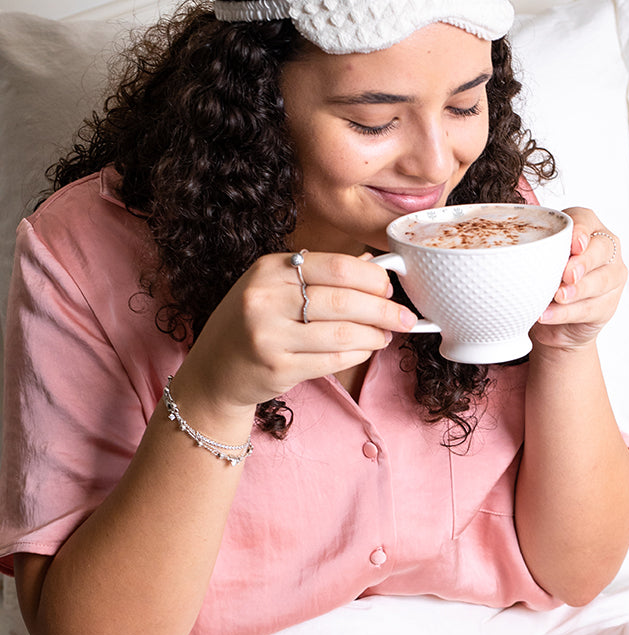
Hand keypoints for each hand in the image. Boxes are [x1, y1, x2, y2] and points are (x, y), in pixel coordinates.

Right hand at [181, 250, 418, 416]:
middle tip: (405, 318)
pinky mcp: (277, 368)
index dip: (372, 279)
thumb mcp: (276, 287)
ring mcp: (269, 335)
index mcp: (270, 269)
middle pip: (344, 301)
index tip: (389, 289)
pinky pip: (332, 361)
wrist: (215, 368)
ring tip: (385, 336)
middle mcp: (266, 299)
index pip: (336, 267)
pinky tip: (366, 350)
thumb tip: (372, 265)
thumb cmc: (253, 323)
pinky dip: (357, 355)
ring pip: (342, 334)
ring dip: (374, 336)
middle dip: (384, 311)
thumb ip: (321, 275)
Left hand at [530, 208, 626, 351]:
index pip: (585, 220)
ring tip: (557, 297)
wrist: (551, 323)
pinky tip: (548, 314)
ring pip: (600, 281)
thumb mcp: (536, 261)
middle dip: (584, 262)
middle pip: (602, 249)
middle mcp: (604, 248)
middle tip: (568, 274)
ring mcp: (612, 276)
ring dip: (577, 290)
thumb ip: (536, 248)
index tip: (574, 244)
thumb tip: (525, 234)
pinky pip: (590, 308)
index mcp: (586, 227)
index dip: (580, 230)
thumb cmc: (543, 280)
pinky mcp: (608, 305)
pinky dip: (567, 313)